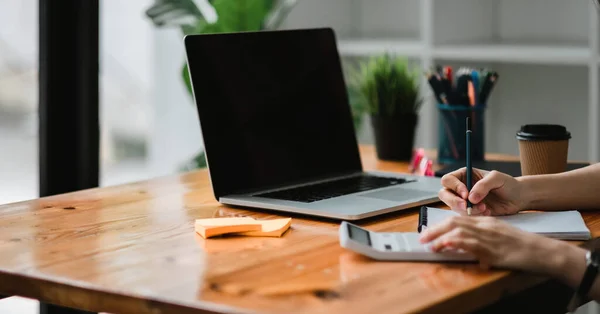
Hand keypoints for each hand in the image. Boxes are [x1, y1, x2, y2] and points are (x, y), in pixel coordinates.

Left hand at [418, 216, 572, 272]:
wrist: (543, 251)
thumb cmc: (524, 248)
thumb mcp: (500, 240)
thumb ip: (483, 241)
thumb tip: (465, 249)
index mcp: (487, 222)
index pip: (460, 218)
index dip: (443, 224)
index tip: (430, 231)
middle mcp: (486, 226)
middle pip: (455, 221)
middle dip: (436, 228)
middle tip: (422, 236)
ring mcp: (488, 236)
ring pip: (458, 230)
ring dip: (440, 236)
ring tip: (428, 244)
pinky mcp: (492, 248)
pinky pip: (469, 242)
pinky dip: (454, 243)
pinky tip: (444, 245)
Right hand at [438, 168, 522, 215]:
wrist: (518, 198)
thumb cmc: (508, 184)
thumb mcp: (497, 178)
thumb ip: (483, 185)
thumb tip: (470, 198)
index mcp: (464, 175)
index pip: (448, 180)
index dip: (454, 187)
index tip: (466, 194)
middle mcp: (461, 188)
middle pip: (444, 194)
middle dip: (454, 201)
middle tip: (466, 206)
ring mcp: (464, 201)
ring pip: (454, 207)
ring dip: (468, 210)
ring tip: (485, 208)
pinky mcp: (470, 212)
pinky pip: (464, 216)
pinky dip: (474, 215)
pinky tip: (487, 211)